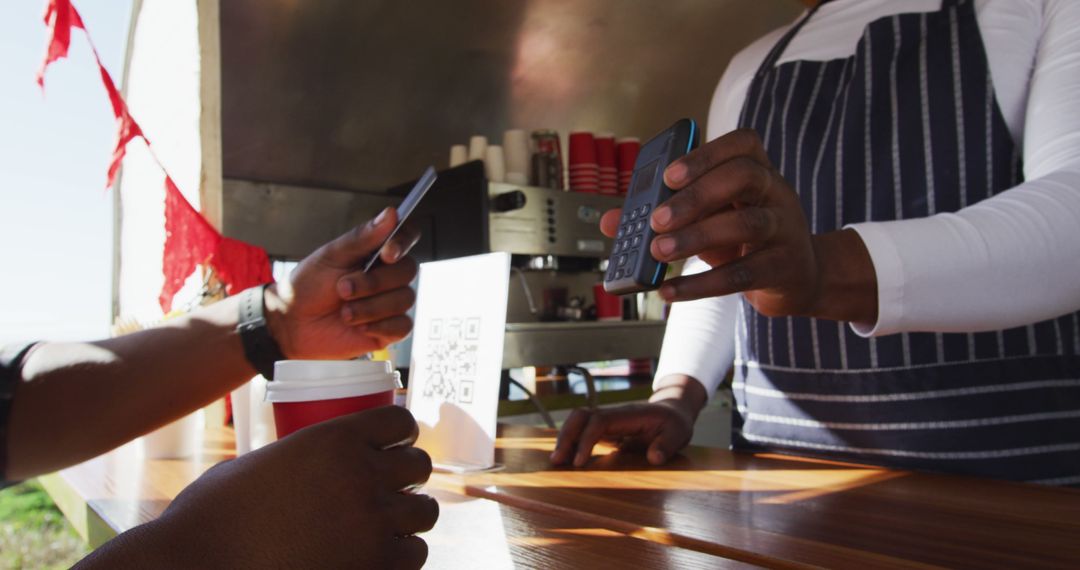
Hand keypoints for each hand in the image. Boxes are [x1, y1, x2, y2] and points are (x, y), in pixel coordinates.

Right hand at [79, 406, 437, 568]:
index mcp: (334, 439)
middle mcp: (362, 474)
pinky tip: (381, 557)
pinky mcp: (376, 566)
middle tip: (391, 490)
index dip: (401, 435)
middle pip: (419, 465)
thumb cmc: (208, 518)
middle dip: (407, 477)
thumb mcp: (257, 465)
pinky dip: (400, 556)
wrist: (196, 566)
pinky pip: (414, 554)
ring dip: (407, 518)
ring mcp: (372, 522)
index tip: (396, 447)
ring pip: (424, 512)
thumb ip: (295, 459)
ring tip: (388, 526)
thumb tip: (304, 466)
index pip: (400, 421)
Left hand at [267, 207, 421, 358]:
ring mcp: (391, 302)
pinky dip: (379, 326)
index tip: (387, 253)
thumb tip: (390, 214)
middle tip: (343, 288)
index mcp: (377, 252)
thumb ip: (362, 237)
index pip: (407, 236)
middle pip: (407, 270)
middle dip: (373, 282)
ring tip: (344, 312)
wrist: (294, 324)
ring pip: (404, 299)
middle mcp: (388, 275)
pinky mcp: (390, 329)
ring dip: (369, 307)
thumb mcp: (331, 256)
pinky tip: (359, 326)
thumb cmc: (309, 286)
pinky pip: (403, 325)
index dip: (404, 242)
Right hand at [550, 375, 704, 466]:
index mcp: (628, 415)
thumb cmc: (674, 424)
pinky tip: (565, 459)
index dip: (586, 440)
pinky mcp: (605, 430)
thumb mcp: (679, 433)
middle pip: (581, 416)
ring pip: (578, 422)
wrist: (672, 412)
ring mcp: (608, 421)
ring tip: (556, 462)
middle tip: (557, 461)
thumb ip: (667, 444)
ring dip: (565, 439)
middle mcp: (613, 415)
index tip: (578, 462)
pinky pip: (582, 431)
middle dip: (566, 436)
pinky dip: (571, 443)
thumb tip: (654, 458)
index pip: (599, 422)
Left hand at [599, 129, 876, 322]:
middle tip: (656, 219)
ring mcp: (785, 229)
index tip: (668, 175)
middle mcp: (776, 192)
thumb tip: (610, 221)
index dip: (704, 154)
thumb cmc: (743, 241)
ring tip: (659, 252)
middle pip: (743, 177)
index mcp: (757, 169)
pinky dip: (702, 284)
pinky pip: (744, 273)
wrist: (798, 279)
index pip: (742, 144)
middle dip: (696, 196)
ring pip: (747, 224)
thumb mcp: (705, 220)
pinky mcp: (785, 267)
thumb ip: (661, 215)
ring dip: (697, 237)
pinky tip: (671, 290)